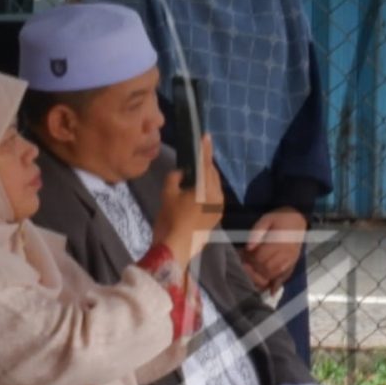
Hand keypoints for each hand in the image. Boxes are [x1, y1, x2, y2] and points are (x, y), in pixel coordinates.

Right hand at [158, 134, 223, 272]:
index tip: (206, 136)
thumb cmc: (171, 219)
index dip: (205, 149)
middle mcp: (217, 197)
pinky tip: (196, 192)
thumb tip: (180, 173)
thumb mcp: (168, 194)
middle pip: (212, 175)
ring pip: (213, 187)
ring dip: (206, 178)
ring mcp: (218, 209)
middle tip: (199, 154)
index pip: (205, 164)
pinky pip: (212, 198)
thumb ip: (174, 178)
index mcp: (207, 189)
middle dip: (206, 164)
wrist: (176, 248)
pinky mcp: (215, 219)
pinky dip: (206, 191)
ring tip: (196, 172)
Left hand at [243, 206, 307, 293]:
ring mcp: (290, 260)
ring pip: (274, 275)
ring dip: (262, 279)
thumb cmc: (280, 218)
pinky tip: (270, 291)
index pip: (260, 257)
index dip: (248, 260)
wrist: (299, 218)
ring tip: (251, 277)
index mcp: (278, 241)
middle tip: (243, 268)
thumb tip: (249, 248)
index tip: (240, 258)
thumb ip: (256, 232)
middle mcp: (286, 253)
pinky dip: (277, 285)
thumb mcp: (267, 218)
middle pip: (266, 268)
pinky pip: (285, 276)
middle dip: (253, 270)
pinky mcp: (293, 263)